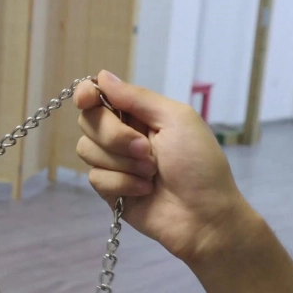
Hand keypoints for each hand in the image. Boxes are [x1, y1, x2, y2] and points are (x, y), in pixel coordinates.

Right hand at [73, 70, 261, 264]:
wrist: (205, 216)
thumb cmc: (200, 164)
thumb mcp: (177, 119)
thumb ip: (137, 97)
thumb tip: (102, 76)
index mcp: (138, 113)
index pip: (97, 96)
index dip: (86, 95)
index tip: (88, 99)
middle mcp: (121, 134)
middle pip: (87, 121)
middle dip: (114, 135)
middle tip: (146, 149)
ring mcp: (113, 163)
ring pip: (87, 150)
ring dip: (122, 162)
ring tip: (152, 173)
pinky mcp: (109, 189)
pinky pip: (95, 178)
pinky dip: (122, 183)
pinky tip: (144, 190)